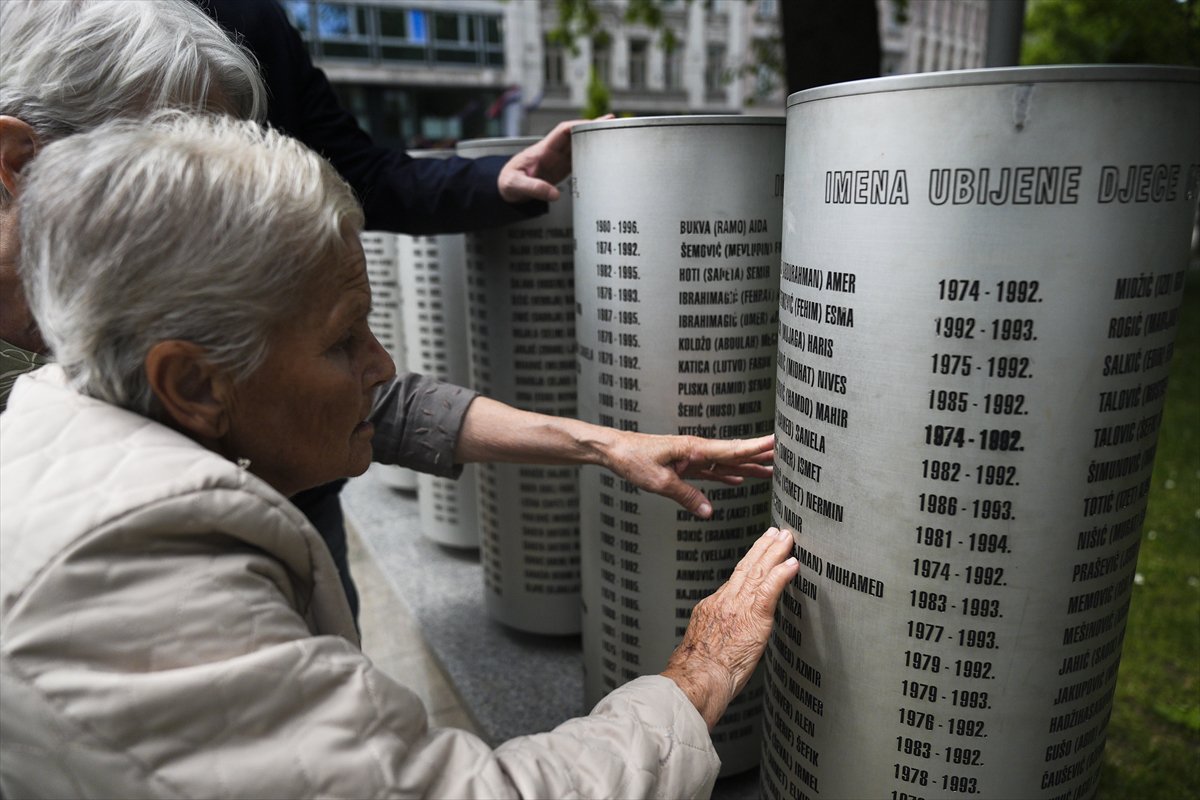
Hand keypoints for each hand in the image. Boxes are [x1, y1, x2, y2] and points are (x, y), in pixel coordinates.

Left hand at [497, 114, 613, 203]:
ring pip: (579, 145)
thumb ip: (534, 189)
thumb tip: (554, 194)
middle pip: (576, 134)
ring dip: (595, 140)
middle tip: (612, 123)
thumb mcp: (515, 186)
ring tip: (614, 135)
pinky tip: (604, 154)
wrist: (505, 189)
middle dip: (593, 127)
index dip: (578, 126)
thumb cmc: (507, 182)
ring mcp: (558, 160)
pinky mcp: (561, 169)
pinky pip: (579, 159)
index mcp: (543, 150)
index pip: (562, 132)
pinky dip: (592, 155)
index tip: (593, 124)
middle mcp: (553, 152)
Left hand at [600, 432, 773, 518]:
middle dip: (760, 455)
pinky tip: (738, 480)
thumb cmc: (634, 460)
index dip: (756, 448)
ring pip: (726, 463)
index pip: (732, 450)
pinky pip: (712, 471)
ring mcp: (692, 458)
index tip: (777, 441)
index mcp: (694, 449)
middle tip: (786, 455)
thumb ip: (686, 496)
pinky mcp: (684, 465)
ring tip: (771, 470)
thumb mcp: (660, 482)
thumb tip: (709, 513)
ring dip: (748, 466)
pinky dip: (727, 475)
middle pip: (735, 454)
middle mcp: (697, 450)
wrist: (615, 451)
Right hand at [661, 527, 797, 729]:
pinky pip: (769, 589)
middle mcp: (723, 602)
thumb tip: (718, 643)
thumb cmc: (698, 674)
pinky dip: (781, 574)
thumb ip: (713, 637)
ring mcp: (737, 607)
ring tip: (786, 538)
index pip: (733, 582)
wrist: (697, 679)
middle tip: (775, 532)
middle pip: (745, 568)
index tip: (756, 555)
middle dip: (761, 548)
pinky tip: (792, 563)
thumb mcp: (700, 647)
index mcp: (711, 608)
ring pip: (758, 572)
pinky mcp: (753, 617)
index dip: (747, 566)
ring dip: (774, 552)